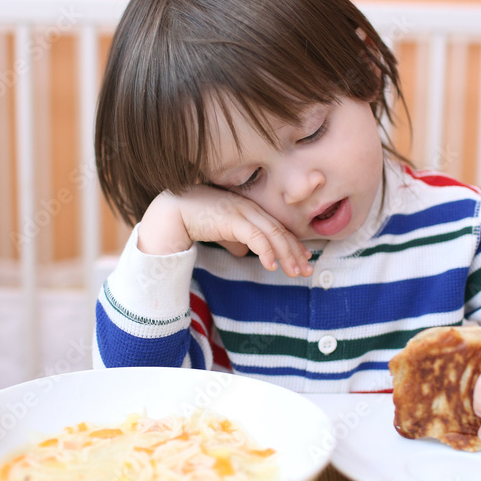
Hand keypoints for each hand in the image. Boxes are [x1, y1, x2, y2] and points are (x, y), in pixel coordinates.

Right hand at [137, 186, 313, 277]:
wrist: (173, 212)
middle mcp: (251, 209)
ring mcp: (243, 212)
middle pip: (280, 232)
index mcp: (250, 210)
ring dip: (285, 254)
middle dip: (295, 252)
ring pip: (272, 234)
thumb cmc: (196, 219)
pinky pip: (255, 236)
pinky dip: (266, 251)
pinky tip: (271, 266)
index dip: (293, 244)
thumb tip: (243, 252)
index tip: (304, 260)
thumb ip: (234, 239)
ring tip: (294, 272)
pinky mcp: (233, 219)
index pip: (278, 228)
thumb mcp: (222, 231)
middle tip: (307, 270)